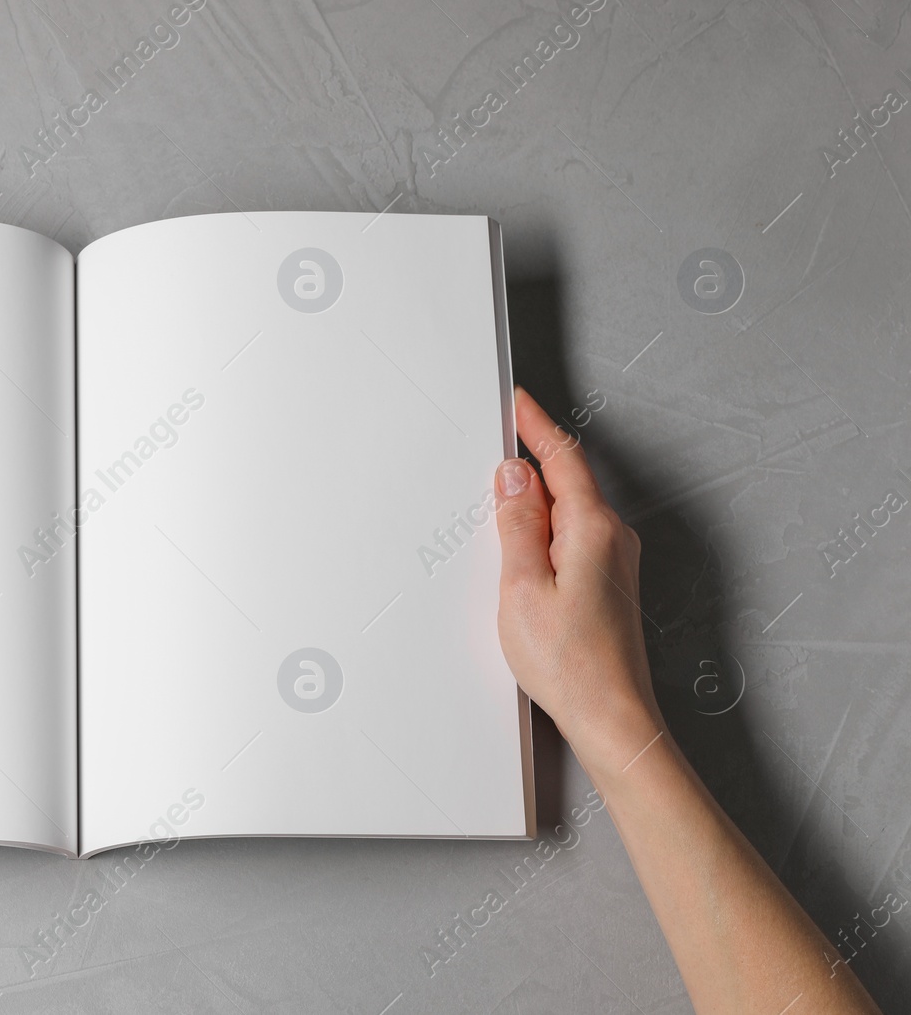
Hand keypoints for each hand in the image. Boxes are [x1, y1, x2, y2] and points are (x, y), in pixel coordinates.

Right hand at [493, 387, 661, 773]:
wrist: (611, 716)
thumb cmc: (570, 662)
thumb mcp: (522, 585)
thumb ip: (518, 524)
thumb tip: (514, 477)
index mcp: (593, 530)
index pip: (562, 459)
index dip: (536, 426)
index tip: (518, 402)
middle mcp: (613, 539)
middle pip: (569, 479)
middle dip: (534, 456)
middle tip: (503, 435)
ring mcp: (616, 562)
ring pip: (572, 509)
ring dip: (539, 495)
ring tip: (504, 493)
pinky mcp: (610, 583)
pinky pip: (577, 534)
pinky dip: (548, 525)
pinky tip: (526, 540)